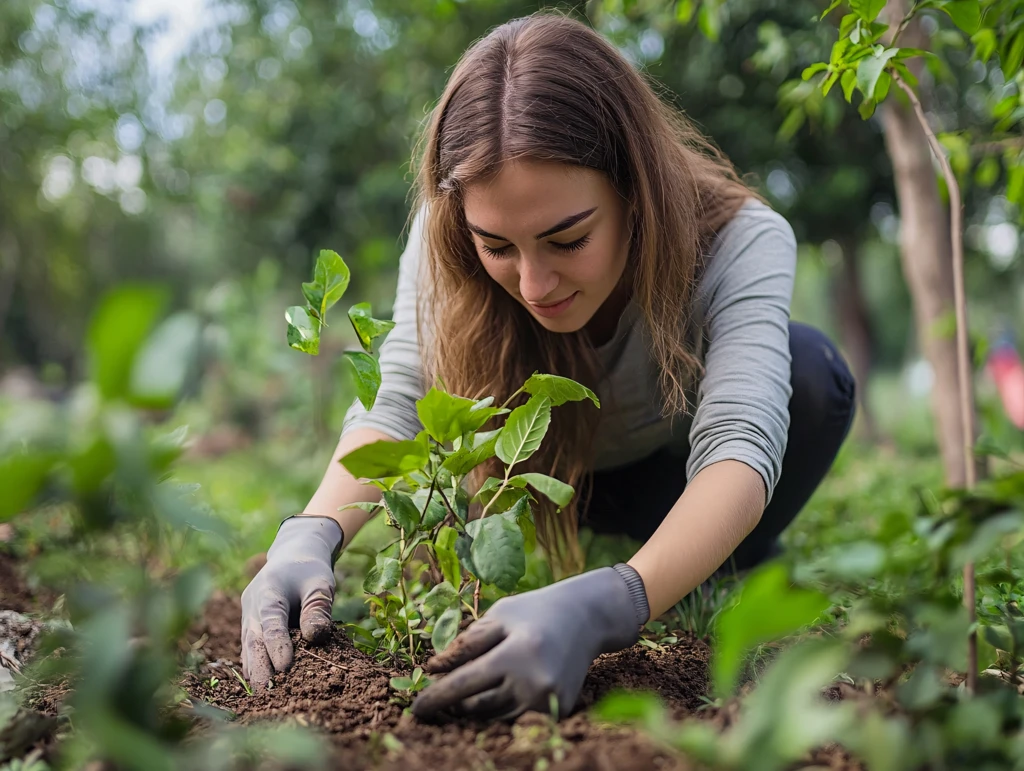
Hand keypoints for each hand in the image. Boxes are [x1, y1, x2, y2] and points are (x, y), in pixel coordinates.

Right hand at [240, 515, 343, 686]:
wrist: (292, 556)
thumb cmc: (309, 570)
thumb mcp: (320, 583)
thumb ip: (317, 608)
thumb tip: (315, 638)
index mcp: (268, 590)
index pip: (272, 621)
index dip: (277, 645)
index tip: (284, 668)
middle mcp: (252, 605)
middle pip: (253, 638)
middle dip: (259, 666)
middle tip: (267, 692)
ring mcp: (248, 616)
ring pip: (248, 646)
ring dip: (255, 670)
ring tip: (263, 696)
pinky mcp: (250, 626)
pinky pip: (250, 647)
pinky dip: (254, 665)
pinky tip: (260, 686)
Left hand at [411, 563, 648, 721]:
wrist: (586, 618)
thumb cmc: (535, 611)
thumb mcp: (498, 617)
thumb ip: (465, 644)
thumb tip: (431, 671)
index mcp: (516, 654)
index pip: (464, 685)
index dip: (435, 699)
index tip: (415, 710)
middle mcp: (534, 682)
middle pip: (477, 708)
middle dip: (453, 706)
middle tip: (438, 698)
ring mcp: (550, 701)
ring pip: (496, 719)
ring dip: (475, 712)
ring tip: (464, 695)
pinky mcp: (559, 711)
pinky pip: (517, 720)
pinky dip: (500, 713)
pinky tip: (494, 696)